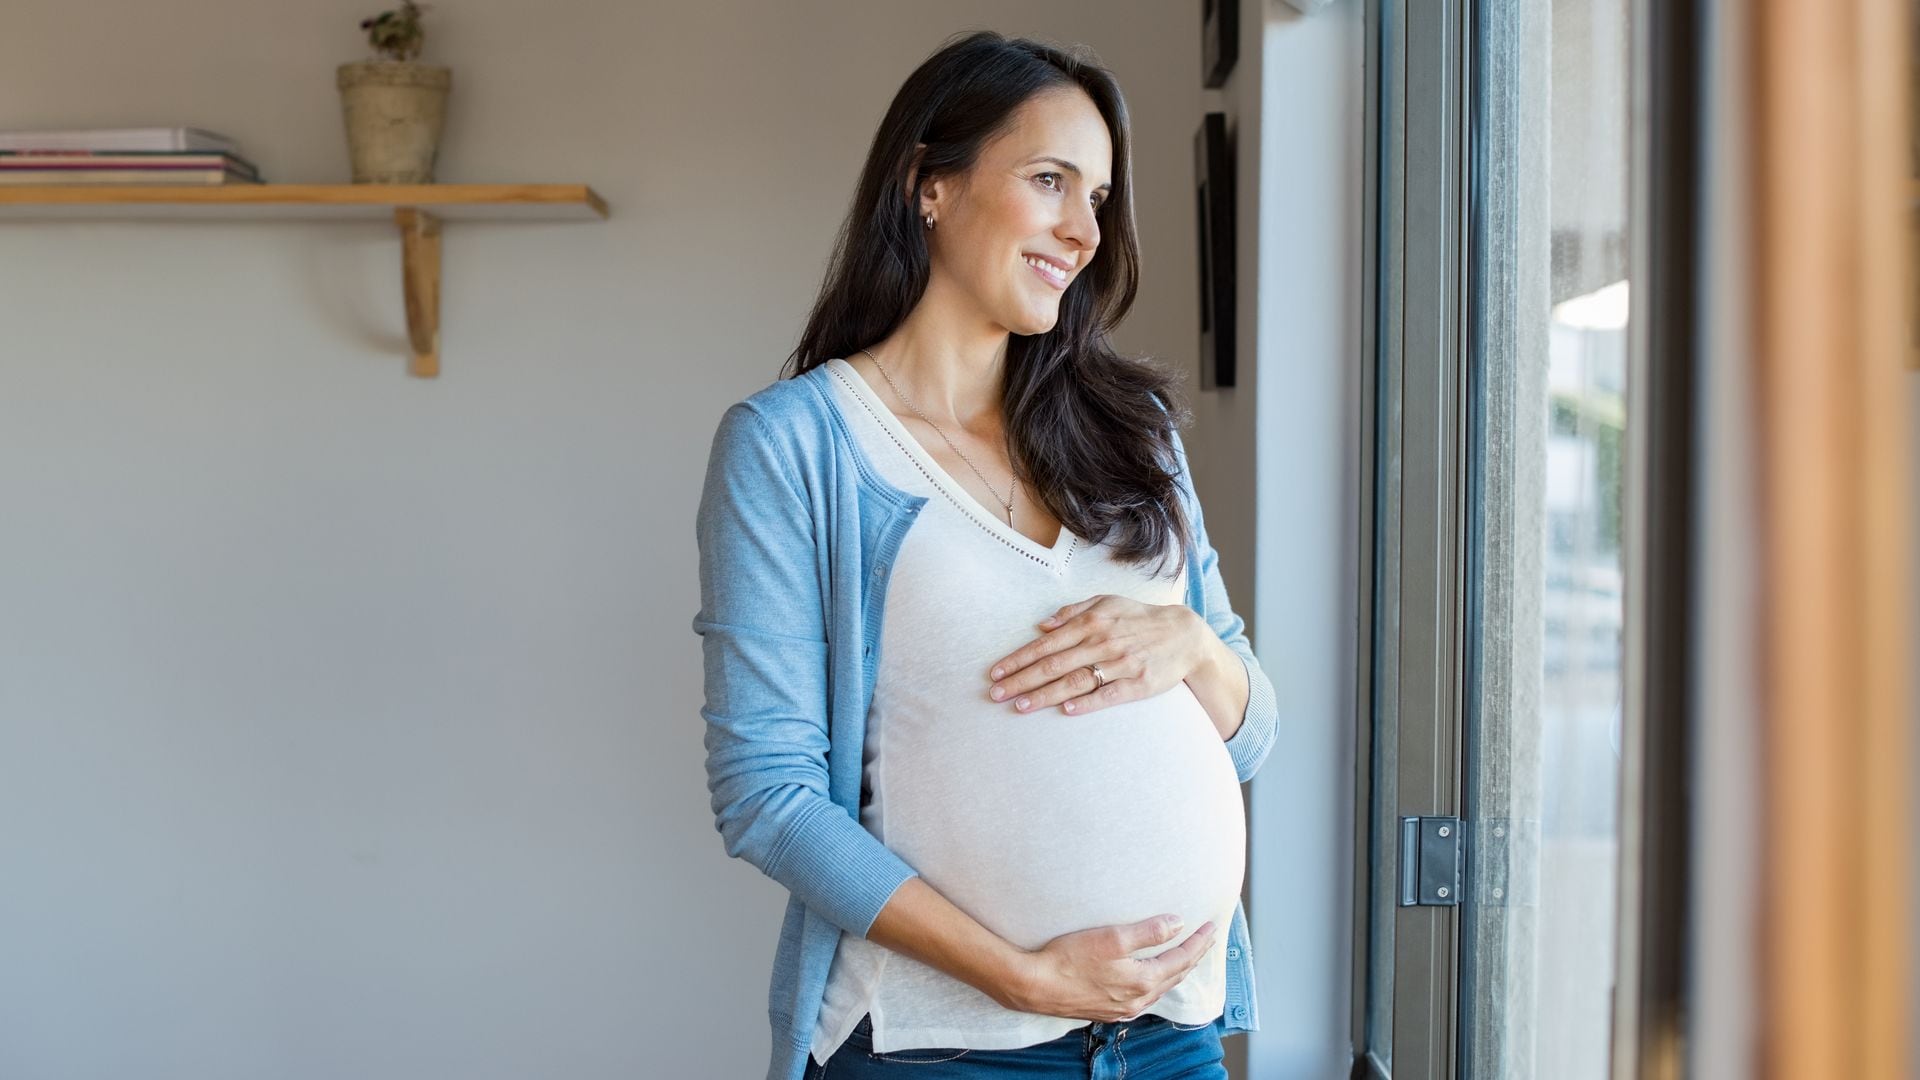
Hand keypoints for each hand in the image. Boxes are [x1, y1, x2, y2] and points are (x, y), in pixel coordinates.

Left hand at [984, 595, 1212, 716]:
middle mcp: (1102, 642)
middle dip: (1021, 680)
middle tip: (996, 694)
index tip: (996, 672)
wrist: (1184, 636)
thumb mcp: (1107, 603)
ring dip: (1045, 694)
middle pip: (1054, 665)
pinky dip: (1088, 702)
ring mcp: (1121, 663)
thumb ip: (1073, 611)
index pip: (1046, 644)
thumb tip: (1042, 625)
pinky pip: (1109, 694)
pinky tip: (1067, 710)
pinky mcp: (1139, 683)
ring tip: (1020, 706)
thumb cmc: (1139, 619)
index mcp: (1091, 622)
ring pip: (1076, 681)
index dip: (1019, 659)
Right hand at [998, 915, 1219, 1021]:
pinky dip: (1156, 982)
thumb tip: (1178, 923)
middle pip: (1175, 976)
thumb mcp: (1113, 938)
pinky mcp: (1106, 1010)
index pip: (1182, 959)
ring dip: (1176, 970)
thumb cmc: (1070, 958)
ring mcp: (1122, 1009)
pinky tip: (1152, 978)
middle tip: (1206, 939)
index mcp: (1143, 982)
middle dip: (1193, 956)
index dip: (1199, 942)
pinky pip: (1143, 997)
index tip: (1212, 926)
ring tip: (1185, 956)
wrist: (1034, 985)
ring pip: (1160, 988)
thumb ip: (1149, 931)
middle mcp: (1137, 1001)